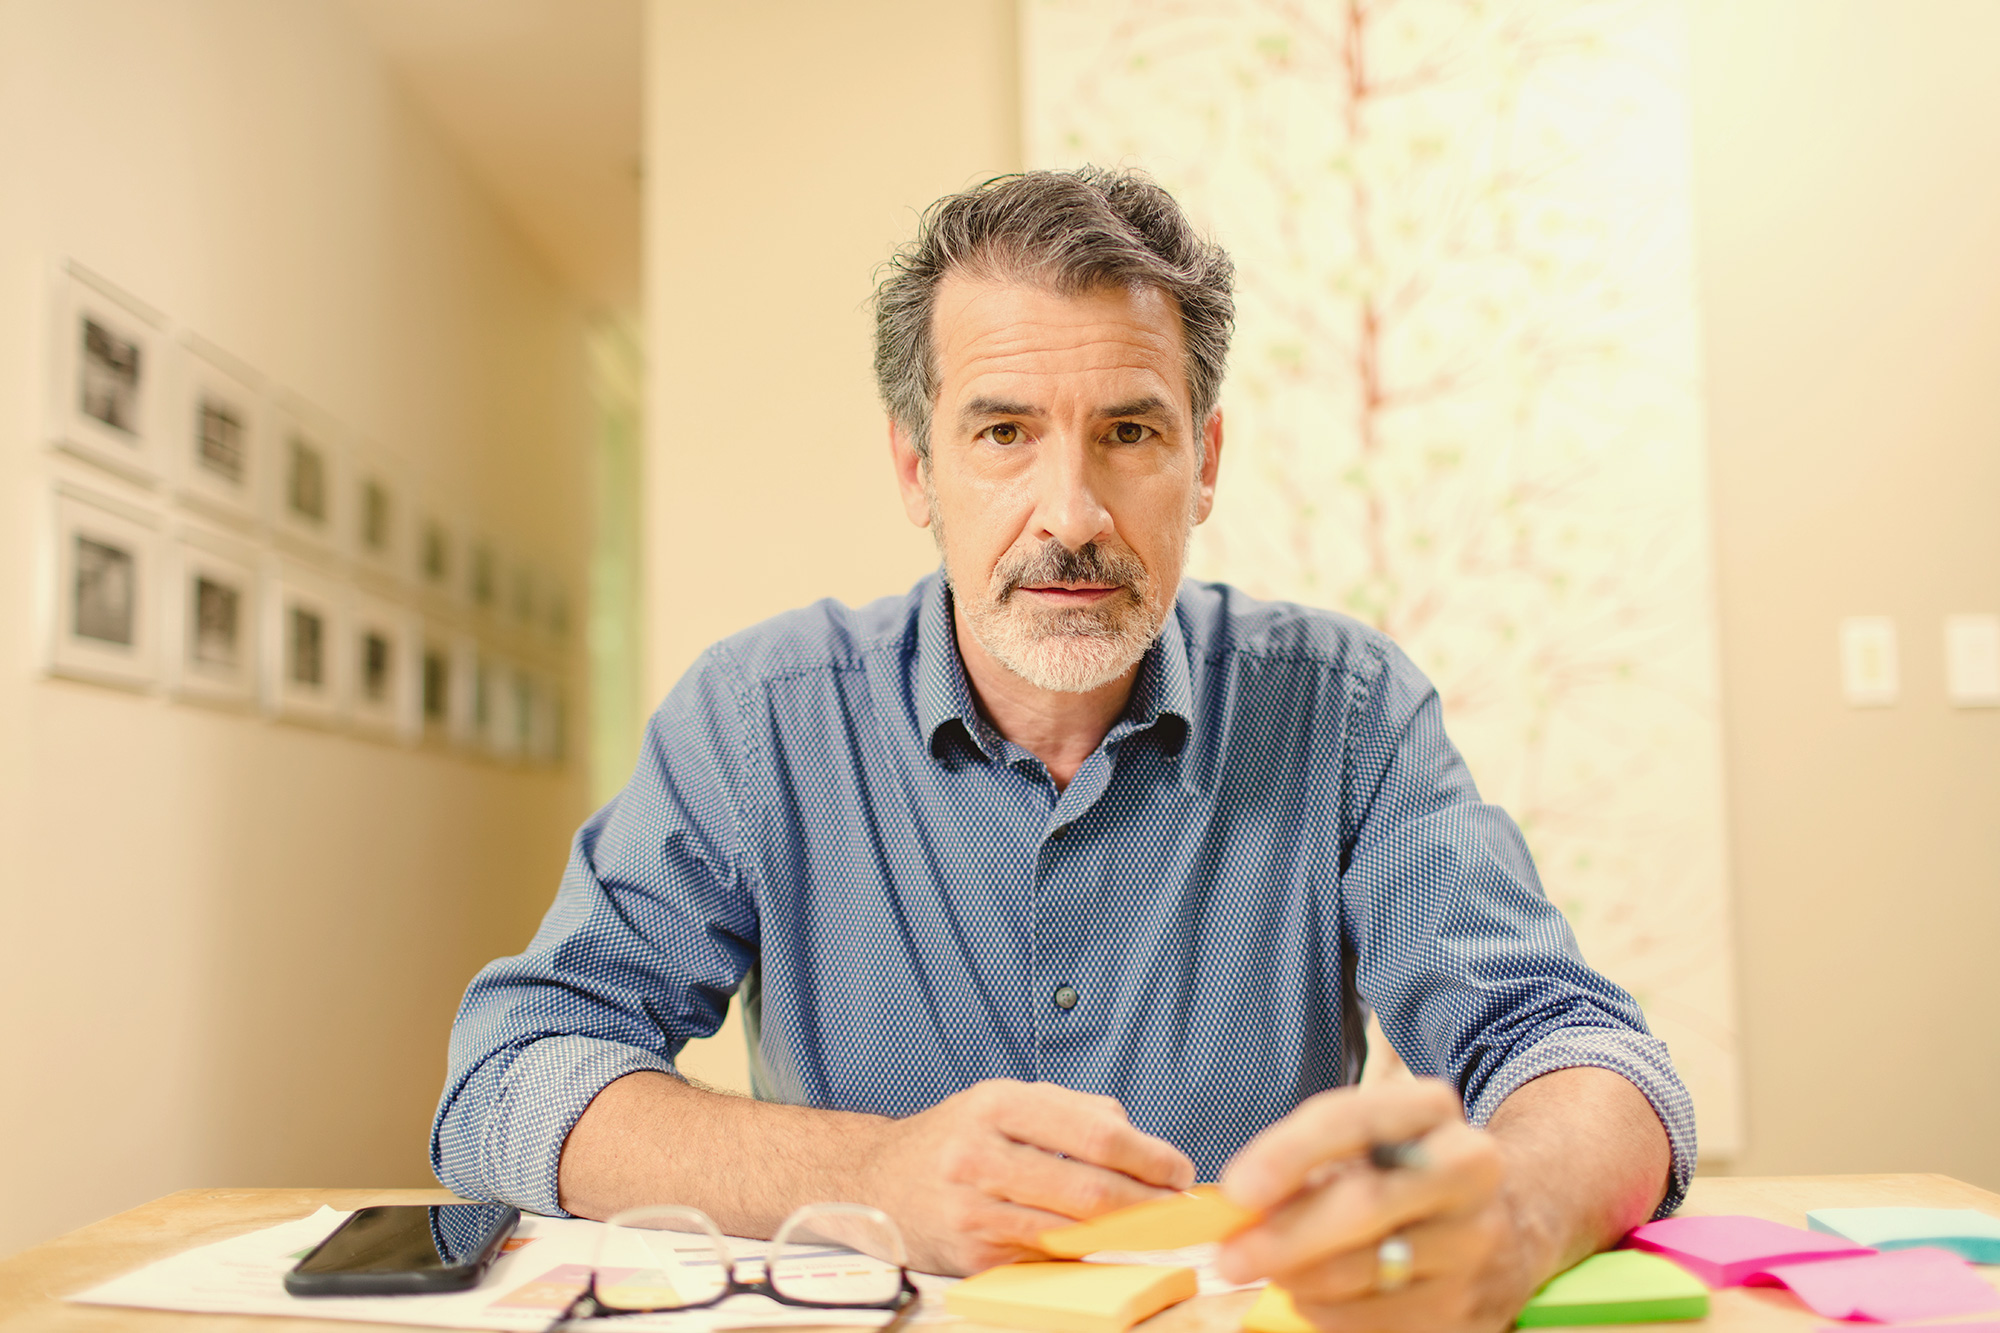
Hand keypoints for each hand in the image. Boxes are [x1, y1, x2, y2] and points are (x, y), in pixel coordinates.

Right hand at [853, 1079, 1194, 1275]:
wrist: (876, 1181)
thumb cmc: (955, 1138)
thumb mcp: (1004, 1101)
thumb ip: (1073, 1112)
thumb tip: (1140, 1140)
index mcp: (996, 1105)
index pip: (1095, 1134)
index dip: (1148, 1156)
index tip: (1179, 1169)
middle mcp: (980, 1156)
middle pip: (1090, 1190)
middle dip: (1148, 1203)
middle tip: (1177, 1206)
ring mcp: (974, 1211)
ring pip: (1073, 1231)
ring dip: (1126, 1234)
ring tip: (1155, 1226)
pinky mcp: (973, 1255)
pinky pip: (1046, 1257)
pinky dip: (1084, 1252)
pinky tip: (1105, 1243)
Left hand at [1216, 1079, 1534, 1332]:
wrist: (1505, 1222)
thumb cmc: (1404, 1173)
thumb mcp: (1367, 1141)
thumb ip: (1307, 1161)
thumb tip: (1242, 1208)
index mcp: (1433, 1110)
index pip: (1353, 1121)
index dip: (1288, 1155)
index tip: (1237, 1190)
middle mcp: (1468, 1169)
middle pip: (1364, 1205)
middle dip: (1286, 1236)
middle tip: (1230, 1258)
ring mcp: (1475, 1241)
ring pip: (1366, 1271)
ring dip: (1300, 1277)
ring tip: (1273, 1270)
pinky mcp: (1470, 1305)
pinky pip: (1378, 1319)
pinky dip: (1329, 1312)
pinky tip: (1314, 1295)